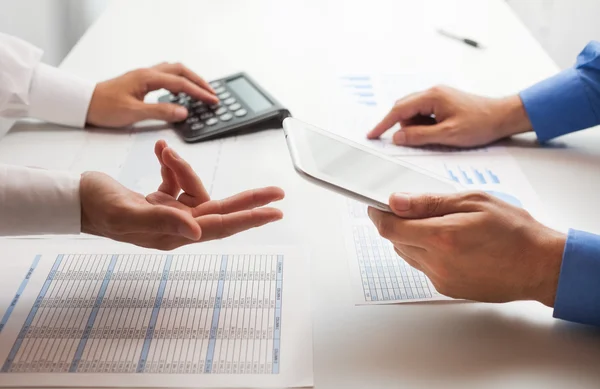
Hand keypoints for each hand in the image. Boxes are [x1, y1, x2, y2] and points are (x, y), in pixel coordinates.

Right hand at [80, 140, 283, 249]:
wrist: (75, 198)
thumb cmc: (96, 207)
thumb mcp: (126, 212)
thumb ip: (162, 221)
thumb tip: (197, 231)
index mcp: (173, 234)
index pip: (219, 226)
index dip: (248, 218)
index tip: (274, 212)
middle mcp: (177, 226)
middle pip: (221, 210)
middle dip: (248, 199)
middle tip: (277, 192)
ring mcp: (170, 213)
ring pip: (194, 186)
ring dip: (182, 166)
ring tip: (163, 151)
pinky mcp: (162, 200)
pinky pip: (178, 179)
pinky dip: (172, 164)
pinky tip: (160, 151)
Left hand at [86, 62, 218, 127]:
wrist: (84, 103)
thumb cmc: (104, 107)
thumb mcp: (134, 113)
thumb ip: (160, 112)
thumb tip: (183, 111)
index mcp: (148, 78)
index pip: (181, 83)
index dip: (199, 92)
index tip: (212, 101)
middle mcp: (148, 73)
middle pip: (181, 71)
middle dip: (199, 82)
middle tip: (213, 94)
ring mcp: (144, 76)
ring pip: (174, 71)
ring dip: (190, 79)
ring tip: (201, 91)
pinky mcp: (141, 81)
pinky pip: (166, 76)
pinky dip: (179, 81)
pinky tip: (181, 91)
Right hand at [367, 86, 531, 146]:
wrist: (503, 117)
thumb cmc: (480, 123)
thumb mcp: (448, 135)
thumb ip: (419, 137)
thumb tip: (397, 138)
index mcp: (432, 96)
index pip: (398, 110)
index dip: (383, 124)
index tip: (371, 135)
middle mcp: (432, 93)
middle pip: (404, 110)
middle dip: (403, 128)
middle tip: (410, 142)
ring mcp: (437, 97)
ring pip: (414, 114)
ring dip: (417, 128)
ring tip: (437, 137)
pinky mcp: (443, 104)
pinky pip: (424, 115)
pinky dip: (425, 126)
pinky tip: (439, 133)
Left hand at [367, 191, 565, 305]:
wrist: (541, 266)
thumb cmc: (515, 231)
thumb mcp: (473, 202)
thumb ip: (430, 202)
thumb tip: (397, 201)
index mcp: (442, 237)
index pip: (390, 228)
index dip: (377, 214)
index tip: (375, 205)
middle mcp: (437, 263)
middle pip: (395, 241)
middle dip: (397, 223)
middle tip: (411, 209)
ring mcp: (441, 279)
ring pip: (407, 255)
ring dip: (411, 238)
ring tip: (436, 224)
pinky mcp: (447, 289)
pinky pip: (423, 267)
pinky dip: (426, 252)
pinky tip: (448, 242)